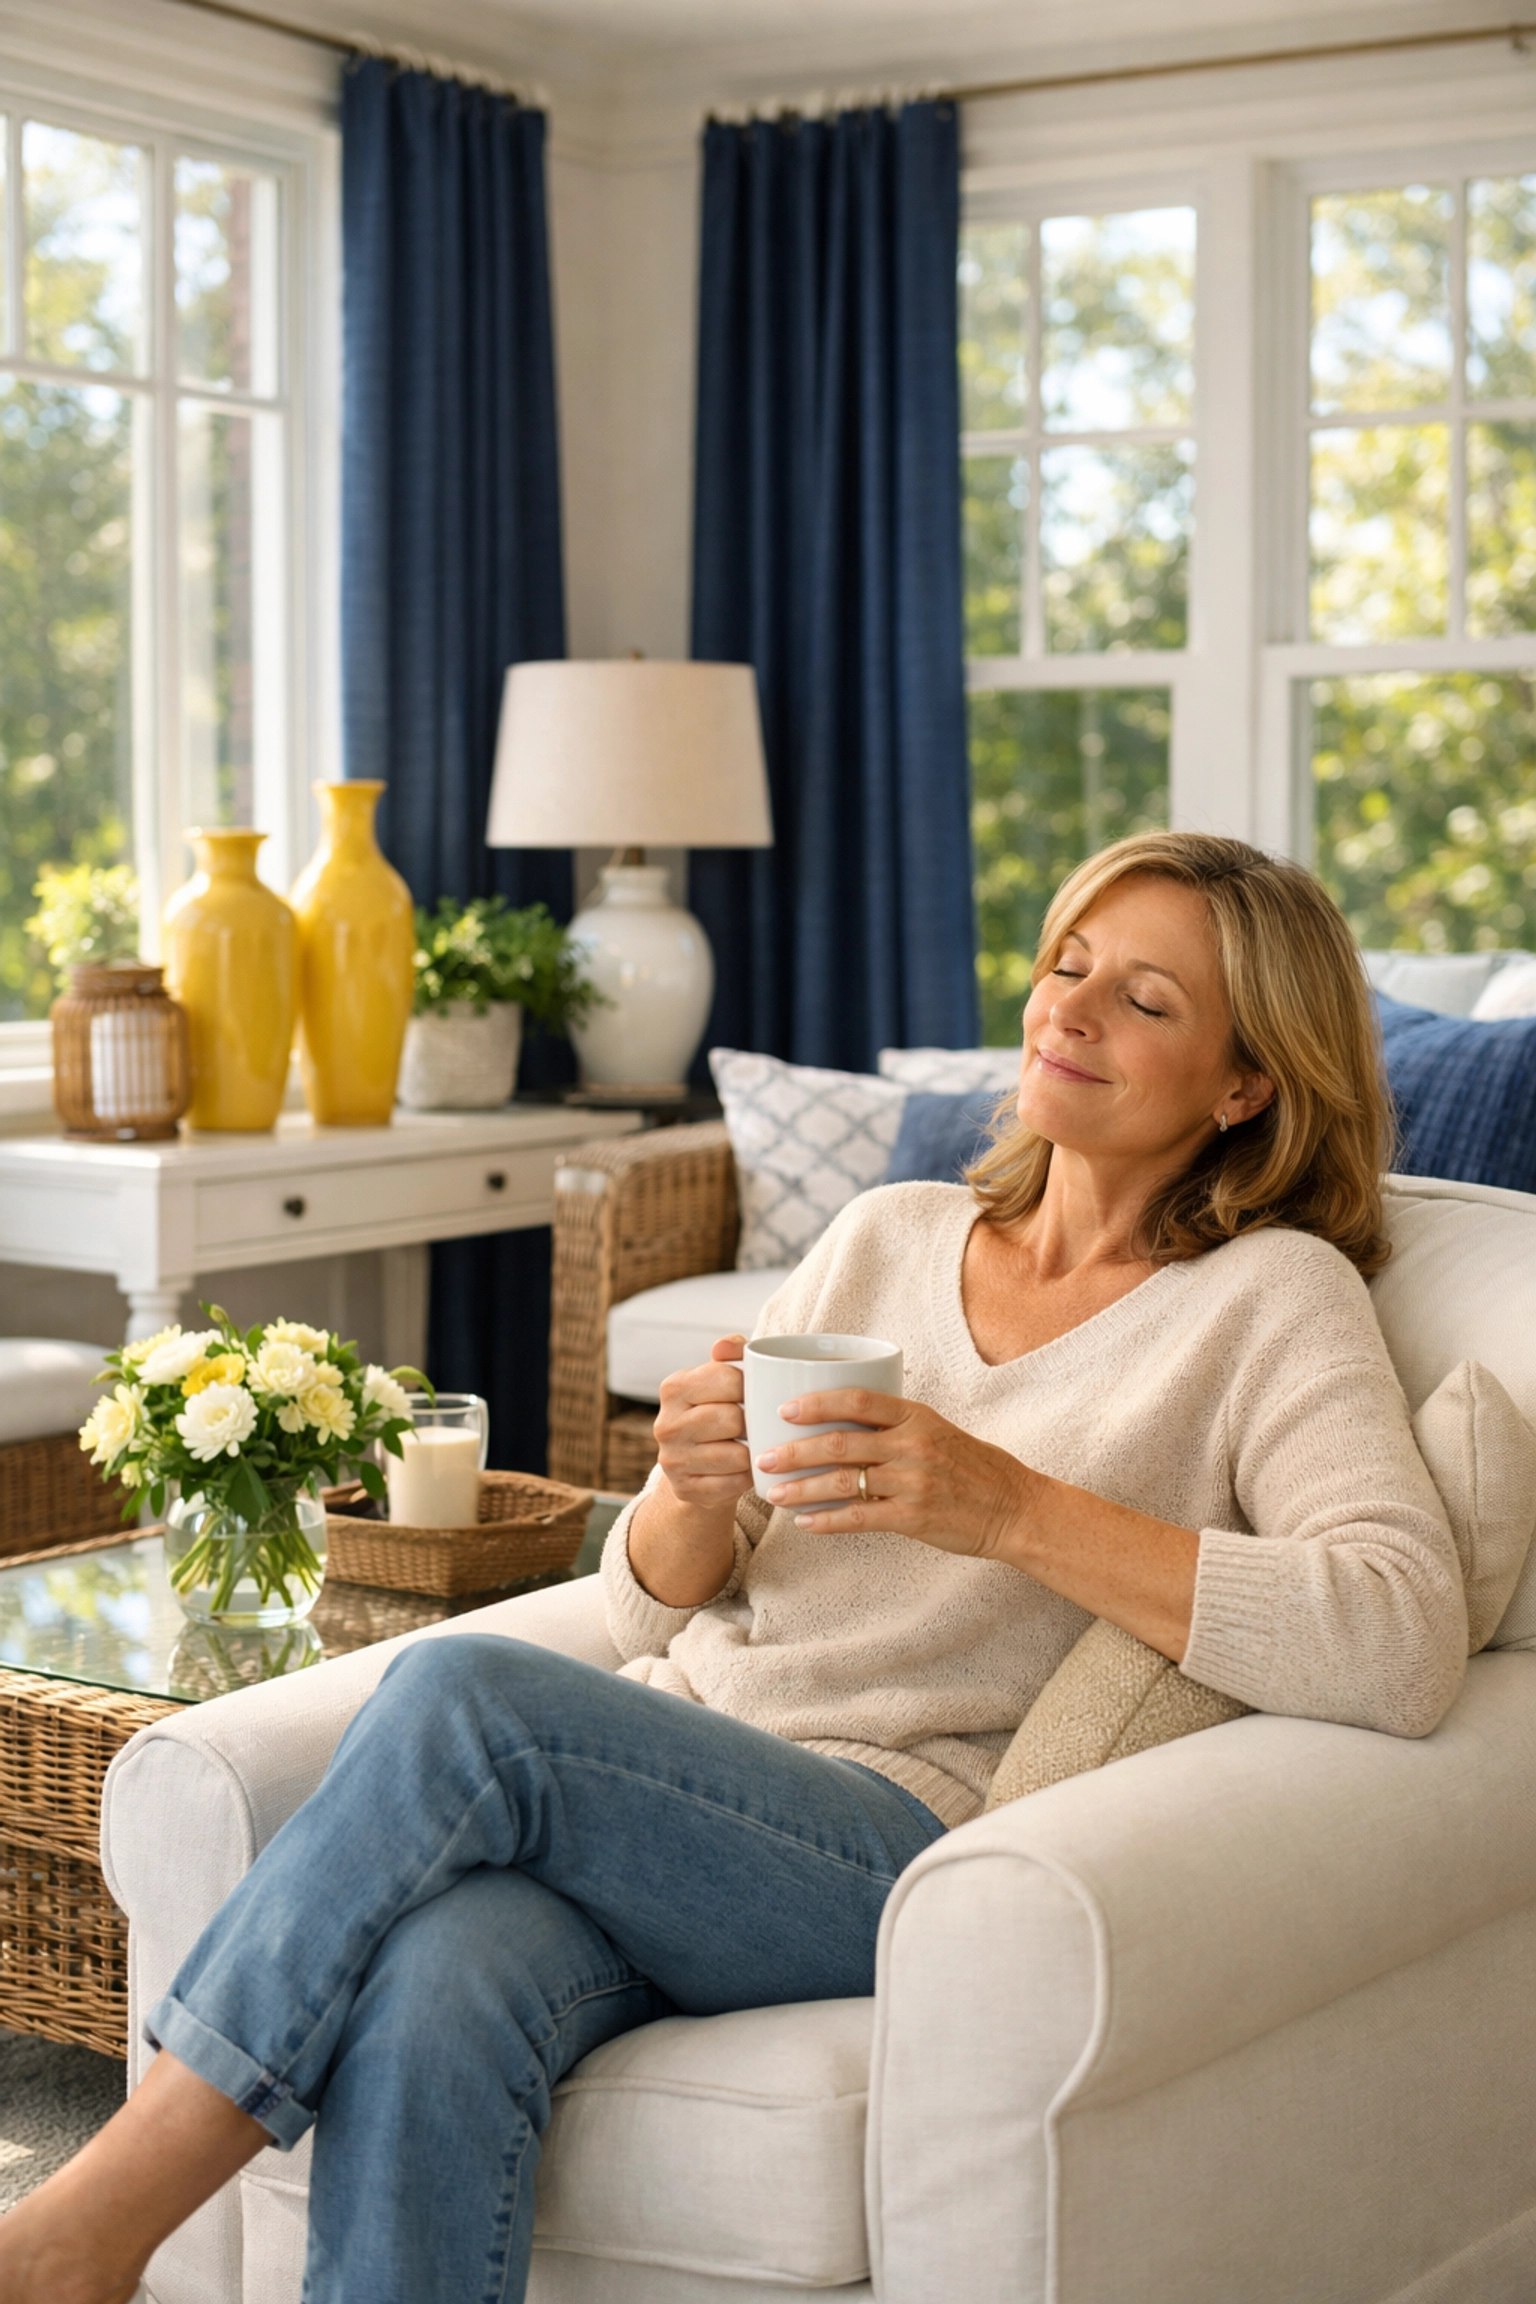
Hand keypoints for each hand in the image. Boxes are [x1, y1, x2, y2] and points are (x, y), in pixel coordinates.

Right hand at [626, 1337, 752, 1608]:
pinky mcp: (685, 1490)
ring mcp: (672, 1460)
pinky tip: (748, 1470)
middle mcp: (665, 1424)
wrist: (697, 1469)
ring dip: (753, 1452)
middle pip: (732, 1418)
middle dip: (752, 1422)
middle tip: (759, 1424)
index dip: (752, 1386)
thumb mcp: (719, 1382)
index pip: (726, 1378)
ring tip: (756, 1447)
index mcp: (674, 1387)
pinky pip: (733, 1484)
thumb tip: (728, 1344)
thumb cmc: (718, 1413)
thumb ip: (731, 1355)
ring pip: (736, 1455)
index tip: (758, 1392)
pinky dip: (748, 1478)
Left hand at [755, 1389, 1035, 1561]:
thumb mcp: (936, 1430)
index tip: (784, 1409)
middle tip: (763, 1456)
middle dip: (794, 1450)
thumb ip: (894, 1425)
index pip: (857, 1400)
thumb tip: (840, 1421)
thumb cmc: (972, 1467)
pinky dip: (827, 1521)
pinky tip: (805, 1523)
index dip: (816, 1403)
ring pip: (842, 1482)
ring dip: (802, 1488)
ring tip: (773, 1493)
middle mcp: (912, 1445)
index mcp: (915, 1416)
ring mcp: (912, 1482)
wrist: (1013, 1508)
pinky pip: (859, 1517)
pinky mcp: (912, 1517)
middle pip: (840, 1443)